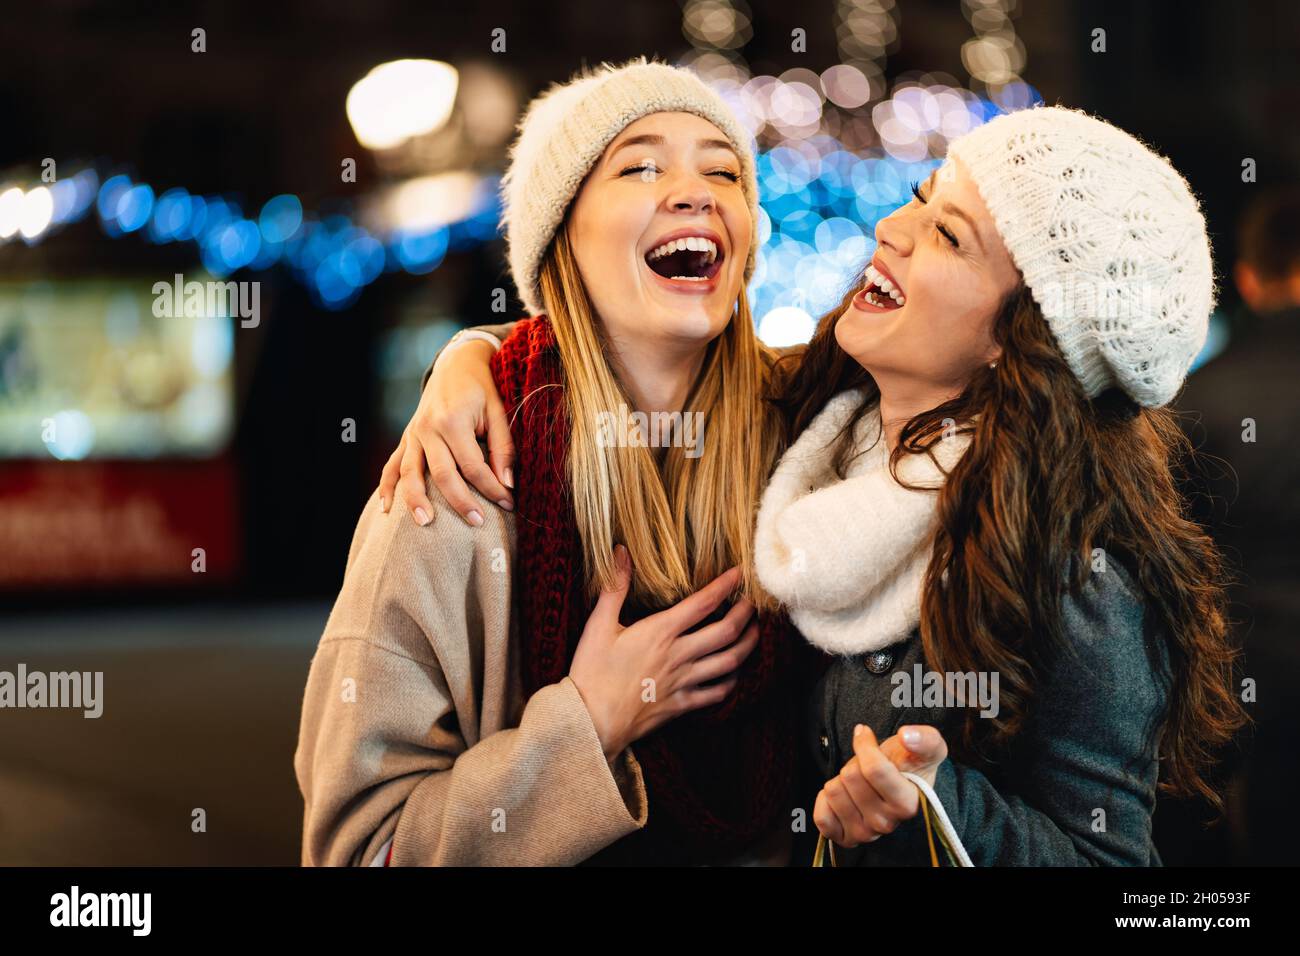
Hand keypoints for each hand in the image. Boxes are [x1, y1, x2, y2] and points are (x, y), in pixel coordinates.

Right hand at [378, 338, 513, 526]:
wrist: (456, 363)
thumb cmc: (482, 389)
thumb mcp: (499, 412)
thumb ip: (504, 448)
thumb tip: (508, 483)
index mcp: (453, 420)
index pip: (473, 466)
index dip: (492, 488)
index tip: (509, 504)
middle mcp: (428, 428)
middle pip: (442, 474)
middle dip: (460, 502)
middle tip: (477, 523)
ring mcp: (413, 433)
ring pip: (410, 473)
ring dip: (416, 501)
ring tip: (425, 524)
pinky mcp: (406, 437)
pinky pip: (393, 464)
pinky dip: (387, 486)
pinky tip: (386, 509)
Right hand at [569, 545, 760, 761]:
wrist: (591, 720)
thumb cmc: (591, 672)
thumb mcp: (597, 625)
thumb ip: (614, 588)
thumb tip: (620, 552)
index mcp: (660, 632)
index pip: (703, 603)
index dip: (725, 586)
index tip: (739, 573)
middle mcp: (678, 655)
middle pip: (726, 632)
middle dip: (745, 614)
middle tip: (753, 602)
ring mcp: (683, 682)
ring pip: (729, 662)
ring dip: (747, 645)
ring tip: (754, 632)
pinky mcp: (681, 704)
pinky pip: (717, 693)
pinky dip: (731, 680)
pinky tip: (734, 672)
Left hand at [813, 723, 947, 847]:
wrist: (897, 786)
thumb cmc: (909, 764)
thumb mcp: (927, 746)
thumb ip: (925, 739)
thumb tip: (907, 736)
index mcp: (907, 803)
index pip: (873, 769)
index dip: (864, 744)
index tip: (865, 734)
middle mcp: (887, 824)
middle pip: (849, 777)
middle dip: (854, 763)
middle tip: (866, 768)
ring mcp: (865, 834)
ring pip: (833, 792)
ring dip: (840, 780)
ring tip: (857, 783)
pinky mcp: (845, 838)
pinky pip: (822, 816)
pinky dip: (825, 801)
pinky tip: (842, 796)